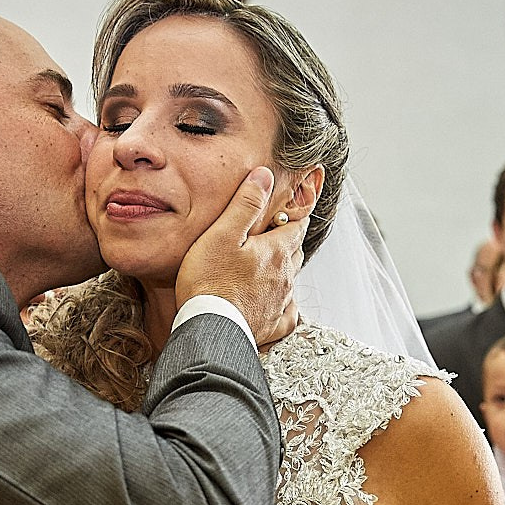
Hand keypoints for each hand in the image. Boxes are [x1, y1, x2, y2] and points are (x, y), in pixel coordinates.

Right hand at [175, 167, 306, 347]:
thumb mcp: (223, 233)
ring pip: (292, 280)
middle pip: (295, 253)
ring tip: (271, 265)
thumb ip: (246, 203)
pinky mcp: (272, 325)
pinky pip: (287, 314)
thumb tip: (265, 175)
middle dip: (289, 242)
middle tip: (275, 236)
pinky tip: (277, 304)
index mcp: (275, 251)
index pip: (295, 228)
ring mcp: (280, 302)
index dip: (292, 218)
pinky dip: (285, 305)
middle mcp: (284, 276)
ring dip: (285, 270)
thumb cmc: (209, 281)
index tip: (286, 213)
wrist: (209, 329)